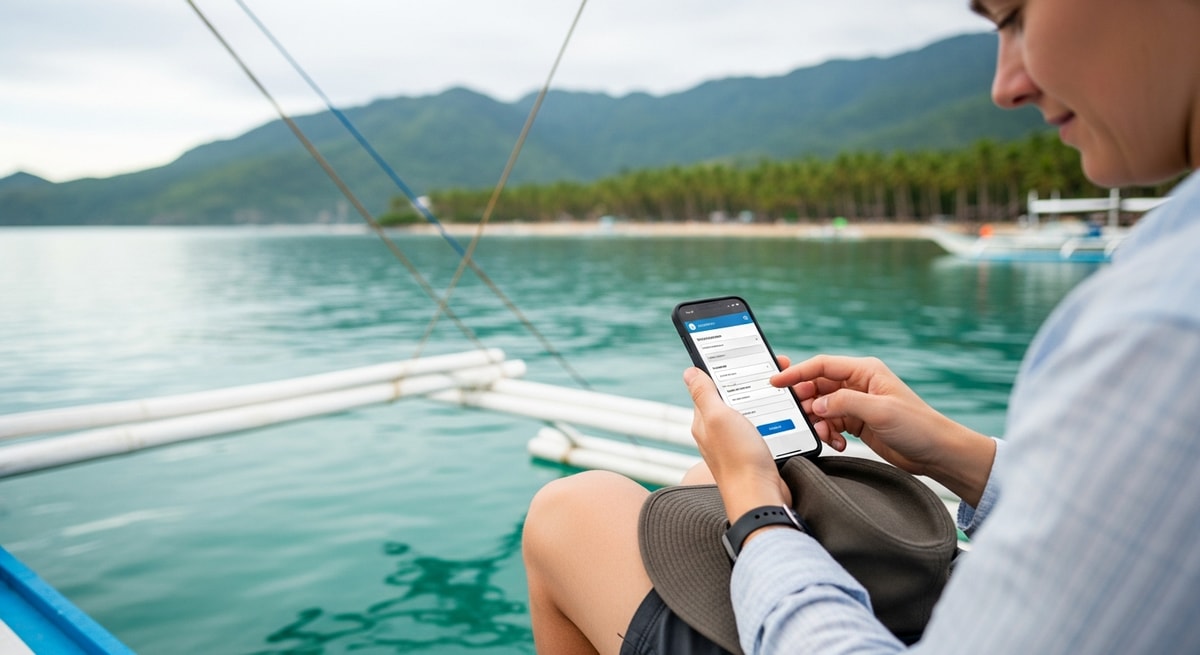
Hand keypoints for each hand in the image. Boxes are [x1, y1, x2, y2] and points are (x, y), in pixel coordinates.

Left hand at [684, 367, 790, 520]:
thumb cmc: (738, 459)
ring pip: (753, 411)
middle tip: (775, 368)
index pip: (711, 385)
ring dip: (768, 399)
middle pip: (735, 397)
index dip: (727, 368)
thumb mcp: (718, 417)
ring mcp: (737, 443)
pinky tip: (788, 413)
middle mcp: (718, 432)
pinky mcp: (756, 453)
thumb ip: (704, 393)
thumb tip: (689, 372)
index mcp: (704, 420)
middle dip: (753, 381)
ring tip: (785, 388)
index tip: (746, 355)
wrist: (761, 498)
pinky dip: (776, 417)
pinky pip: (766, 428)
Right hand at [773, 355, 994, 505]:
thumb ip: (844, 403)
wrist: (937, 452)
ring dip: (818, 423)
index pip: (821, 366)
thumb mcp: (879, 411)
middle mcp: (858, 384)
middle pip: (817, 387)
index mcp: (864, 371)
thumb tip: (816, 405)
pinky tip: (836, 444)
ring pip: (822, 408)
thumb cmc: (917, 426)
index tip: (776, 382)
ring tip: (826, 435)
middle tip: (798, 417)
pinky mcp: (857, 423)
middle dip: (806, 403)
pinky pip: (831, 424)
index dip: (796, 373)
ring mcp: (857, 404)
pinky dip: (828, 434)